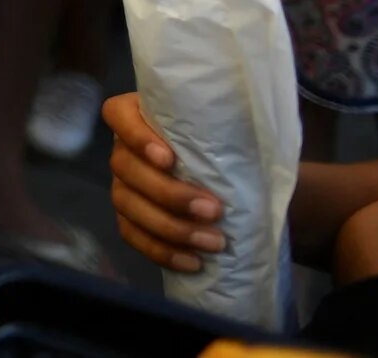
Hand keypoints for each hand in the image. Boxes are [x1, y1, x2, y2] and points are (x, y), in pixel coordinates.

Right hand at [105, 92, 227, 272]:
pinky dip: (161, 250)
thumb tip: (260, 150)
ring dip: (169, 227)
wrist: (230, 185)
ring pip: (126, 203)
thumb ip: (228, 132)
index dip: (136, 137)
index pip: (118, 115)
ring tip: (212, 242)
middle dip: (168, 193)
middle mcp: (124, 149)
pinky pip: (132, 234)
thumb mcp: (227, 131)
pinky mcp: (129, 216)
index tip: (169, 158)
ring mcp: (123, 184)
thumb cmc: (228, 147)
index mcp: (139, 116)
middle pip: (125, 167)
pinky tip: (192, 261)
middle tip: (213, 210)